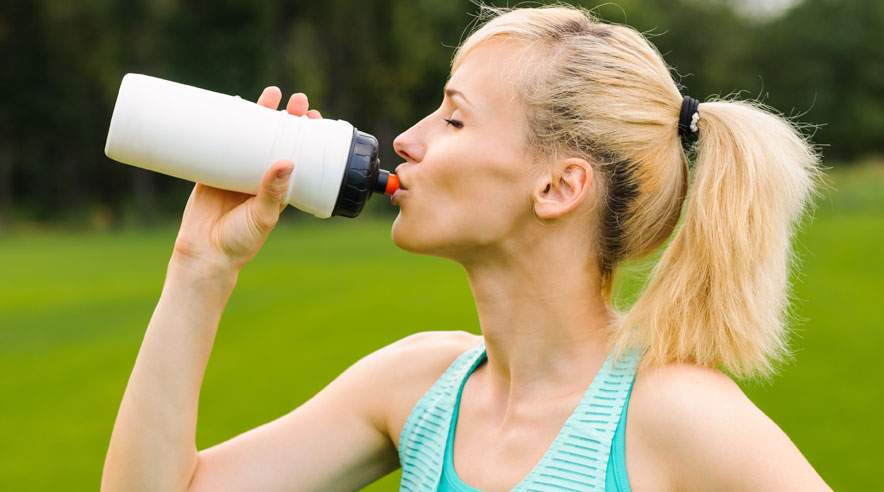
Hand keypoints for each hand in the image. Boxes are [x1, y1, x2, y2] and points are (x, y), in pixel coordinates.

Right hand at [171, 88, 322, 273]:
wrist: (205, 254)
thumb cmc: (240, 241)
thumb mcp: (263, 216)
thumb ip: (273, 191)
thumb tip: (288, 162)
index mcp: (279, 187)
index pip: (298, 153)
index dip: (306, 135)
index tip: (313, 117)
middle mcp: (260, 175)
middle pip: (277, 138)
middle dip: (288, 117)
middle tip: (298, 100)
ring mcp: (236, 170)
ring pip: (251, 135)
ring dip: (261, 114)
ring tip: (272, 93)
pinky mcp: (211, 168)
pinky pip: (219, 142)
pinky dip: (226, 124)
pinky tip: (234, 104)